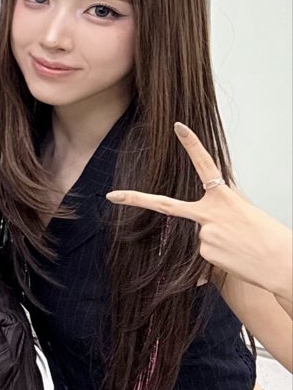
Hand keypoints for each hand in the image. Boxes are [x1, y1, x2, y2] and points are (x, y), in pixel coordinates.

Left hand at [108, 124, 292, 301]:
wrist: (280, 262)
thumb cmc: (268, 236)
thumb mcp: (246, 211)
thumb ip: (221, 206)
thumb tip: (204, 216)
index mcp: (224, 196)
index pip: (205, 164)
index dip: (192, 145)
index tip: (179, 127)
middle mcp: (209, 212)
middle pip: (165, 205)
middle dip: (136, 200)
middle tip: (113, 195)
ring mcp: (203, 233)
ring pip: (199, 235)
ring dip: (217, 240)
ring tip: (240, 246)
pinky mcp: (204, 252)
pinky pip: (203, 251)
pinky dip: (218, 253)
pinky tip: (235, 256)